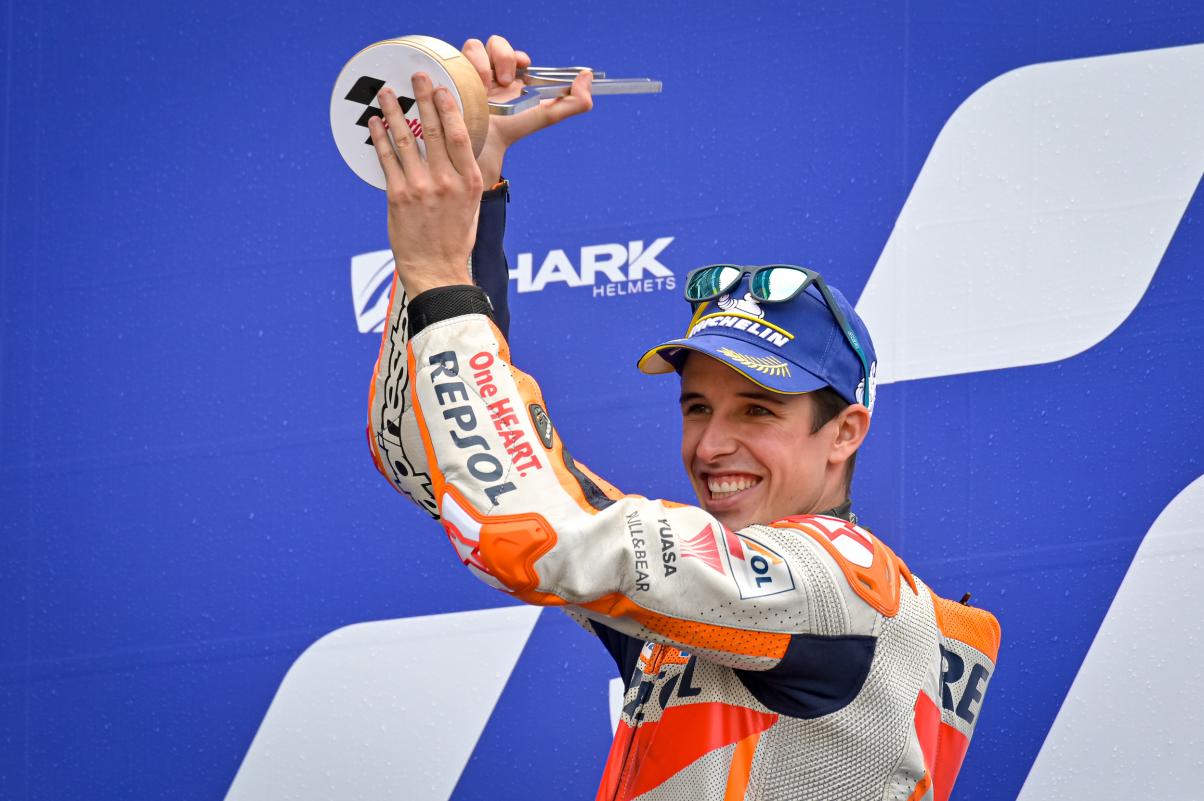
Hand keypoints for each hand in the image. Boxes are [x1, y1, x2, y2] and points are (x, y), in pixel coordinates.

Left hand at [367, 73, 482, 295]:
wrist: (437, 270)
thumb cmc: (455, 240)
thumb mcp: (471, 206)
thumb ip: (462, 176)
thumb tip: (450, 148)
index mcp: (469, 182)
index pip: (460, 135)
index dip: (449, 108)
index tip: (441, 89)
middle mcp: (447, 181)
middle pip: (433, 130)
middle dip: (424, 99)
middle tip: (416, 76)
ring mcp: (421, 188)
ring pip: (406, 140)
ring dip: (395, 112)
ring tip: (387, 93)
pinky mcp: (398, 197)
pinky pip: (387, 159)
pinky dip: (380, 138)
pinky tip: (375, 123)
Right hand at [461, 35, 594, 186]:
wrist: (485, 144)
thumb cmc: (514, 129)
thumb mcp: (547, 115)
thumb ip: (574, 101)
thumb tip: (589, 76)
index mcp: (511, 76)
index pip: (513, 53)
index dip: (516, 54)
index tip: (524, 65)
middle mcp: (491, 72)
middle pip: (495, 43)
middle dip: (502, 55)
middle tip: (505, 81)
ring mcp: (471, 74)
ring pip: (475, 46)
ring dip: (482, 62)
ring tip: (486, 87)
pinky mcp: (454, 76)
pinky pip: (457, 56)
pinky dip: (466, 66)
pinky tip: (472, 86)